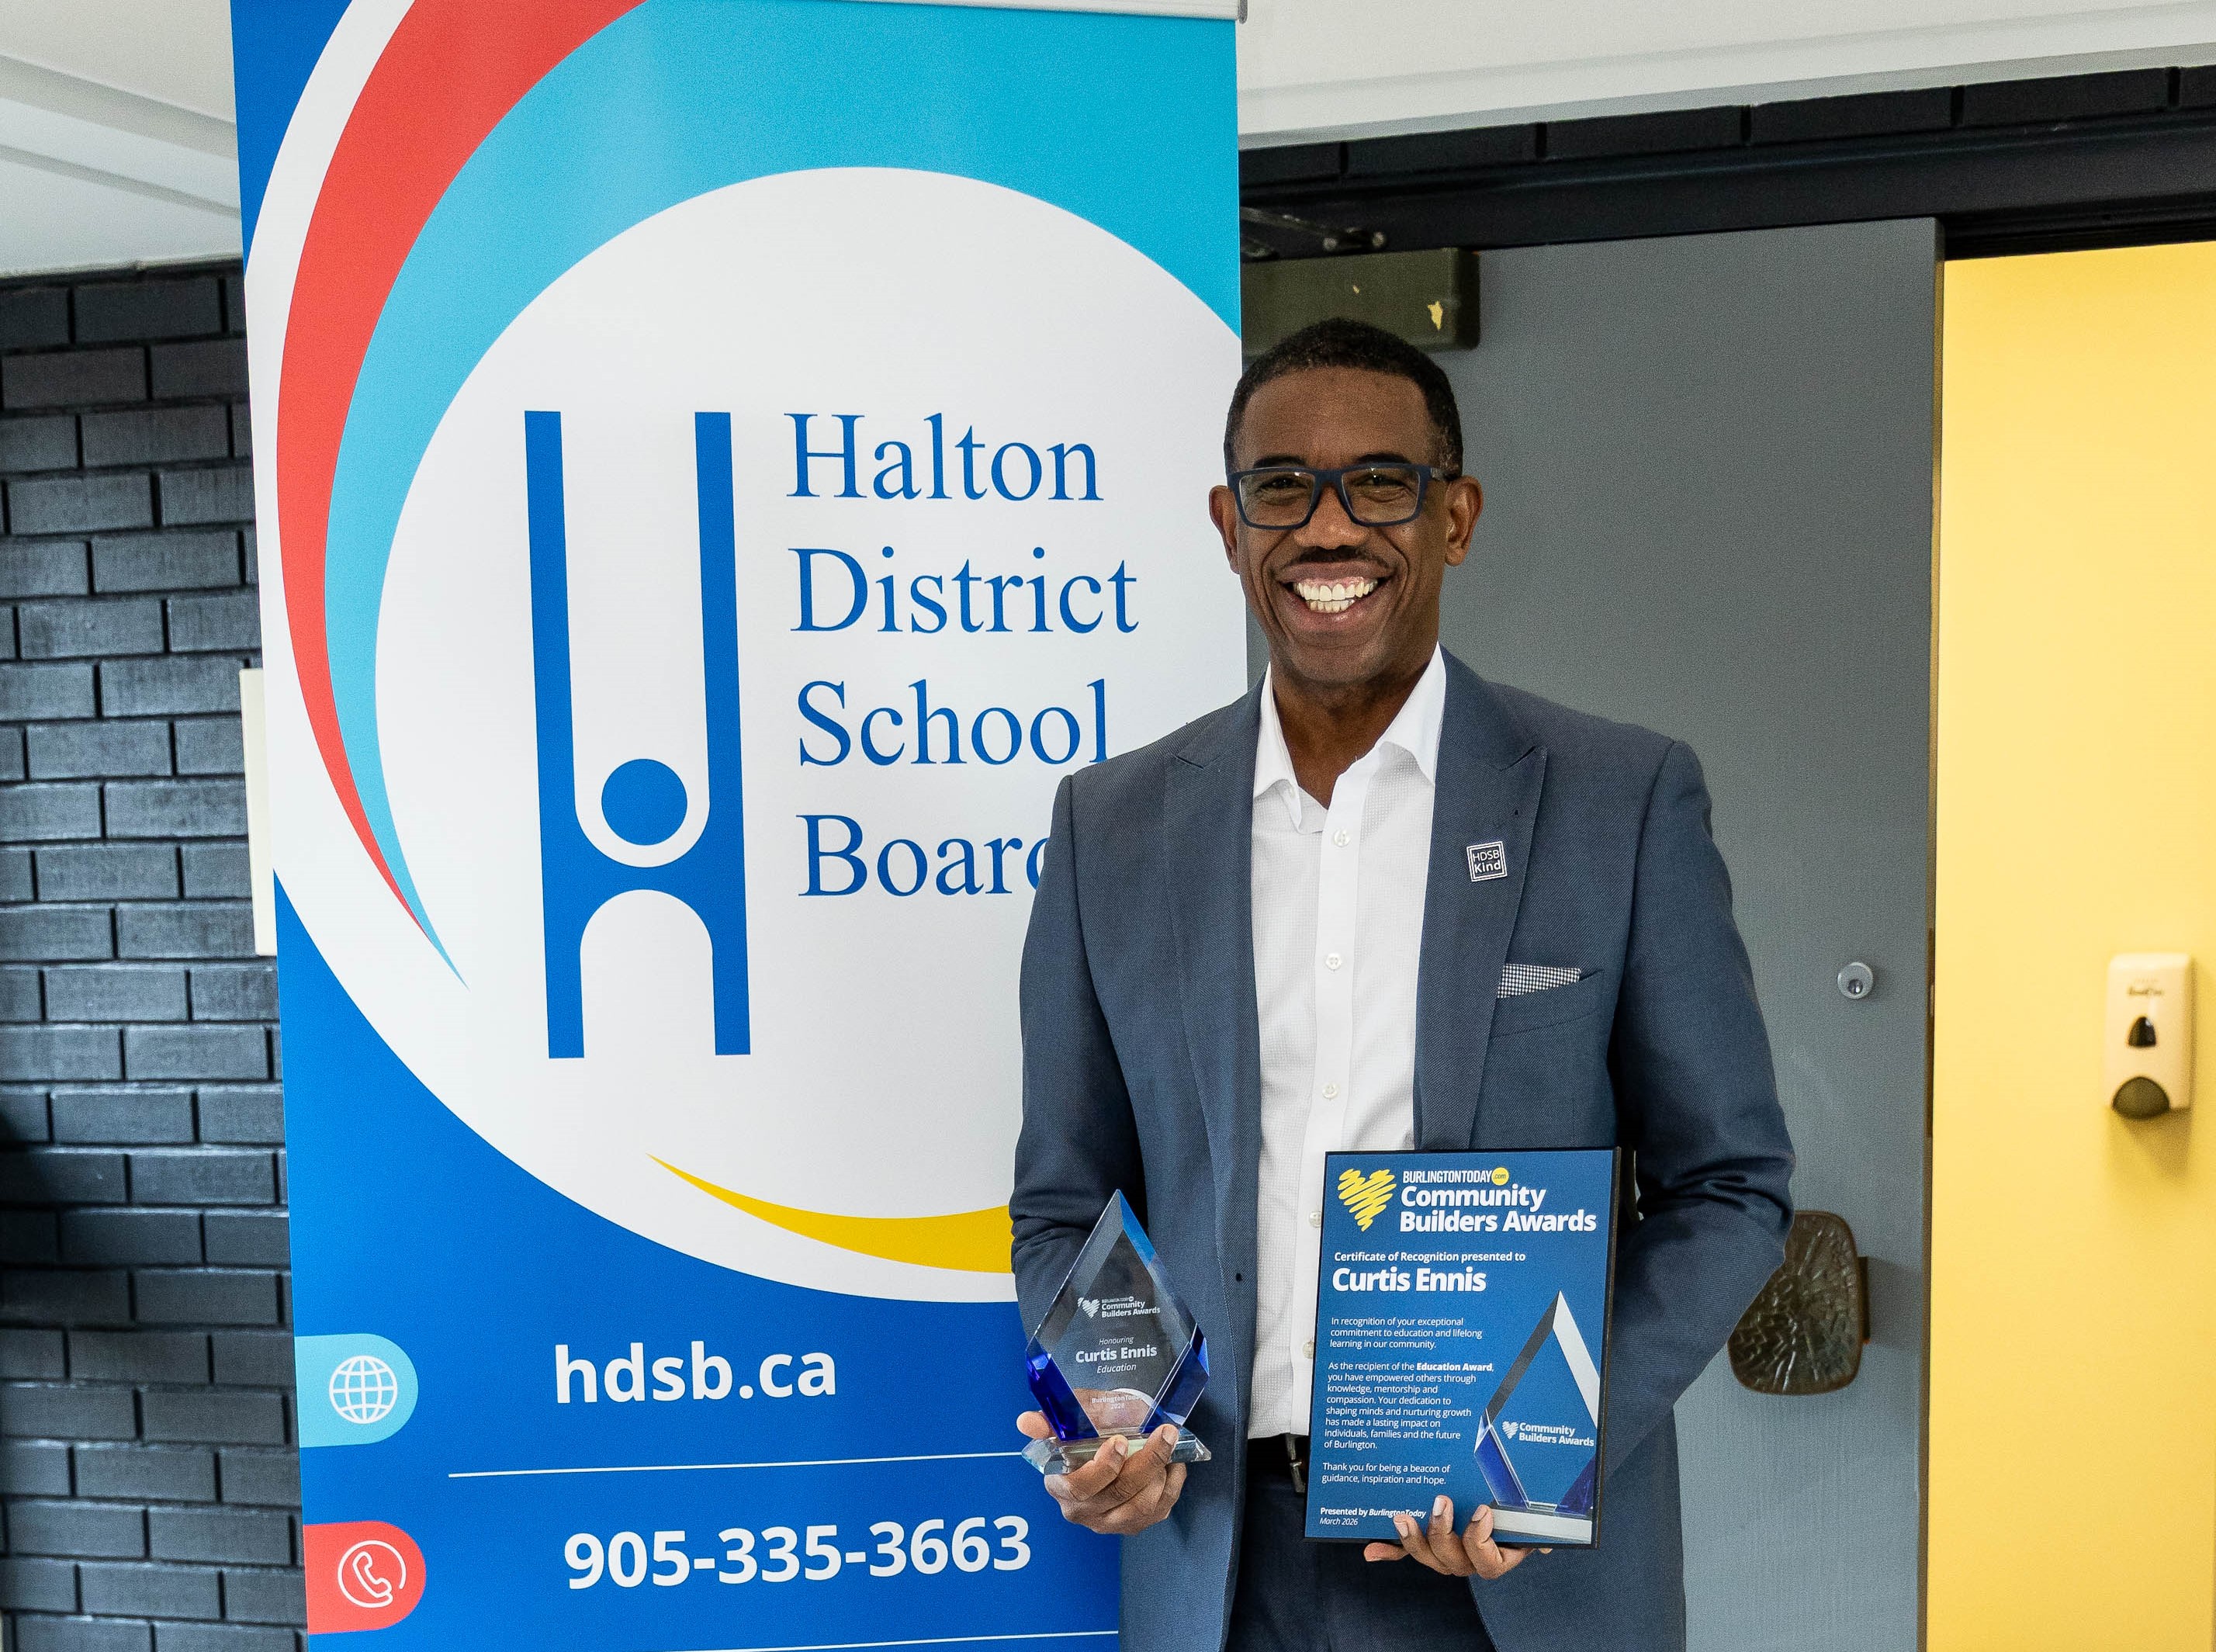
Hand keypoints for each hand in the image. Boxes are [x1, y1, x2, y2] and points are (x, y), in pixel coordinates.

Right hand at [1017, 1412, 1187, 1535]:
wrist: (1109, 1441)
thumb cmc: (1089, 1429)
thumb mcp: (1070, 1418)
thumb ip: (1049, 1421)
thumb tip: (1026, 1421)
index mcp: (1061, 1486)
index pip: (1080, 1488)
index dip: (1104, 1468)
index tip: (1121, 1441)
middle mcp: (1083, 1511)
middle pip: (1118, 1495)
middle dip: (1146, 1462)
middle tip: (1164, 1434)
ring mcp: (1109, 1522)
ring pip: (1141, 1507)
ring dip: (1160, 1474)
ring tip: (1167, 1447)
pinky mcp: (1133, 1525)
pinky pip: (1159, 1512)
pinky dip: (1172, 1486)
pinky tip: (1174, 1464)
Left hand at [1362, 1496, 1547, 1579]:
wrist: (1500, 1497)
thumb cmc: (1515, 1508)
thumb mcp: (1527, 1515)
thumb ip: (1538, 1527)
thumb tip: (1547, 1545)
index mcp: (1495, 1556)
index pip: (1487, 1563)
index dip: (1481, 1540)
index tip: (1482, 1511)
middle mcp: (1468, 1559)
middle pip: (1451, 1561)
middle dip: (1442, 1532)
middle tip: (1441, 1501)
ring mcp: (1444, 1552)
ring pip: (1427, 1556)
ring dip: (1412, 1539)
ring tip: (1402, 1516)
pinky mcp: (1424, 1541)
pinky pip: (1404, 1551)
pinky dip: (1388, 1550)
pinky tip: (1371, 1549)